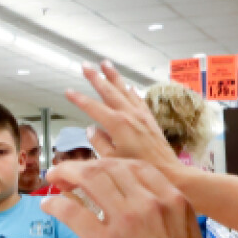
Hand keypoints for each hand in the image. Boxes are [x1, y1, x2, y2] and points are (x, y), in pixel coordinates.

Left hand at [43, 159, 224, 237]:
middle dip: (82, 166)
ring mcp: (128, 219)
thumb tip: (148, 218)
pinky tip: (49, 206)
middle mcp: (150, 202)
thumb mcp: (187, 235)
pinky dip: (57, 204)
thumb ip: (167, 218)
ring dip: (66, 175)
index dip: (110, 164)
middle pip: (108, 167)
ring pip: (89, 179)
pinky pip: (73, 211)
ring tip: (53, 181)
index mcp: (173, 199)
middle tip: (65, 172)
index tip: (96, 170)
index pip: (135, 167)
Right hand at [58, 61, 178, 173]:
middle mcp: (129, 115)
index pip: (93, 107)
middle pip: (109, 91)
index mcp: (117, 124)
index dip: (79, 99)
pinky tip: (129, 86)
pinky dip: (132, 91)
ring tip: (106, 64)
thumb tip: (91, 130)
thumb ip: (99, 143)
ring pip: (125, 90)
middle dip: (96, 77)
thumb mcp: (112, 160)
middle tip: (85, 65)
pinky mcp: (150, 120)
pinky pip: (139, 99)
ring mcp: (141, 115)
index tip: (68, 91)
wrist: (169, 173)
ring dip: (114, 77)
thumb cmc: (139, 169)